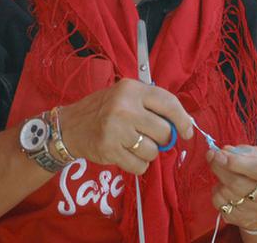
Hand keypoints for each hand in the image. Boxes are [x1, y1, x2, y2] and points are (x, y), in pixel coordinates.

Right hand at [58, 79, 193, 174]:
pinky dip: (137, 165)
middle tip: (148, 137)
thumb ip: (151, 106)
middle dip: (162, 140)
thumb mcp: (124, 96)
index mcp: (131, 89)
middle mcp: (124, 106)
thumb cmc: (102, 110)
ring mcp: (116, 129)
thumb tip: (184, 124)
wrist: (69, 126)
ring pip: (153, 151)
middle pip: (164, 132)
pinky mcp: (109, 149)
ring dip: (147, 153)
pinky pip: (140, 166)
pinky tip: (125, 154)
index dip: (183, 120)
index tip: (187, 131)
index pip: (169, 103)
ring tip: (131, 144)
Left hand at [207, 145, 256, 231]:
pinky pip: (220, 204)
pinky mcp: (242, 221)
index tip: (222, 154)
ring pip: (226, 193)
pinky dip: (217, 192)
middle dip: (220, 167)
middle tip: (212, 155)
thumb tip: (225, 152)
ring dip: (218, 178)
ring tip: (222, 172)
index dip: (240, 162)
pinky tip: (224, 188)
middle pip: (238, 183)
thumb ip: (246, 152)